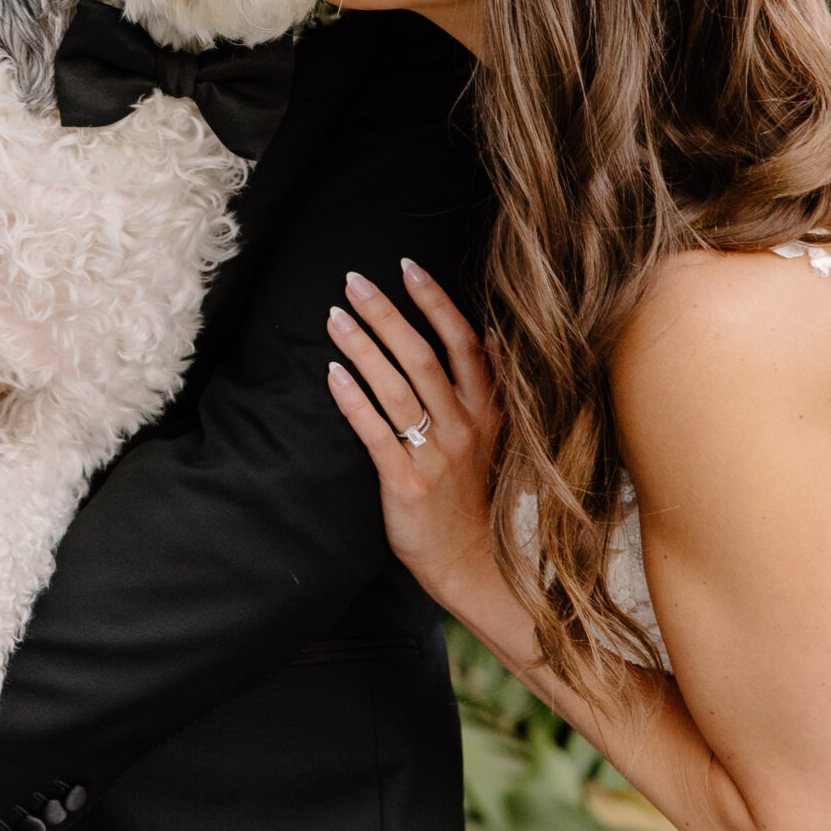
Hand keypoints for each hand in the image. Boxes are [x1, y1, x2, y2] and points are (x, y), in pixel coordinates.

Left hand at [326, 259, 501, 607]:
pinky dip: (353, 399)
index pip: (463, 342)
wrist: (471, 562)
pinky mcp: (406, 482)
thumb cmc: (474, 495)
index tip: (407, 267)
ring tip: (334, 317)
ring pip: (396, 387)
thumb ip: (492, 389)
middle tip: (353, 281)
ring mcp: (436, 454)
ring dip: (362, 347)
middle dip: (386, 313)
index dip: (435, 302)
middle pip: (422, 355)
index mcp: (486, 411)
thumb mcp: (498, 438)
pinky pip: (375, 432)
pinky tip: (332, 373)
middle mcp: (464, 426)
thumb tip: (491, 336)